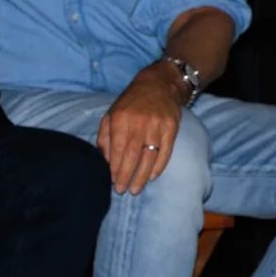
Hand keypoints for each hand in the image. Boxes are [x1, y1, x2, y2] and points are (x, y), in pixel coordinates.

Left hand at [97, 67, 186, 194]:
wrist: (159, 85)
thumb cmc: (130, 104)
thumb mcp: (111, 115)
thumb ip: (105, 137)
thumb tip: (103, 161)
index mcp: (121, 119)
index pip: (118, 149)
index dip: (115, 167)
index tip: (112, 182)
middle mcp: (139, 122)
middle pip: (133, 155)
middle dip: (127, 175)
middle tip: (122, 190)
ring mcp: (157, 125)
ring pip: (149, 156)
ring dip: (142, 175)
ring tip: (136, 189)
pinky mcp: (172, 127)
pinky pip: (166, 151)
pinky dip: (159, 166)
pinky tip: (152, 177)